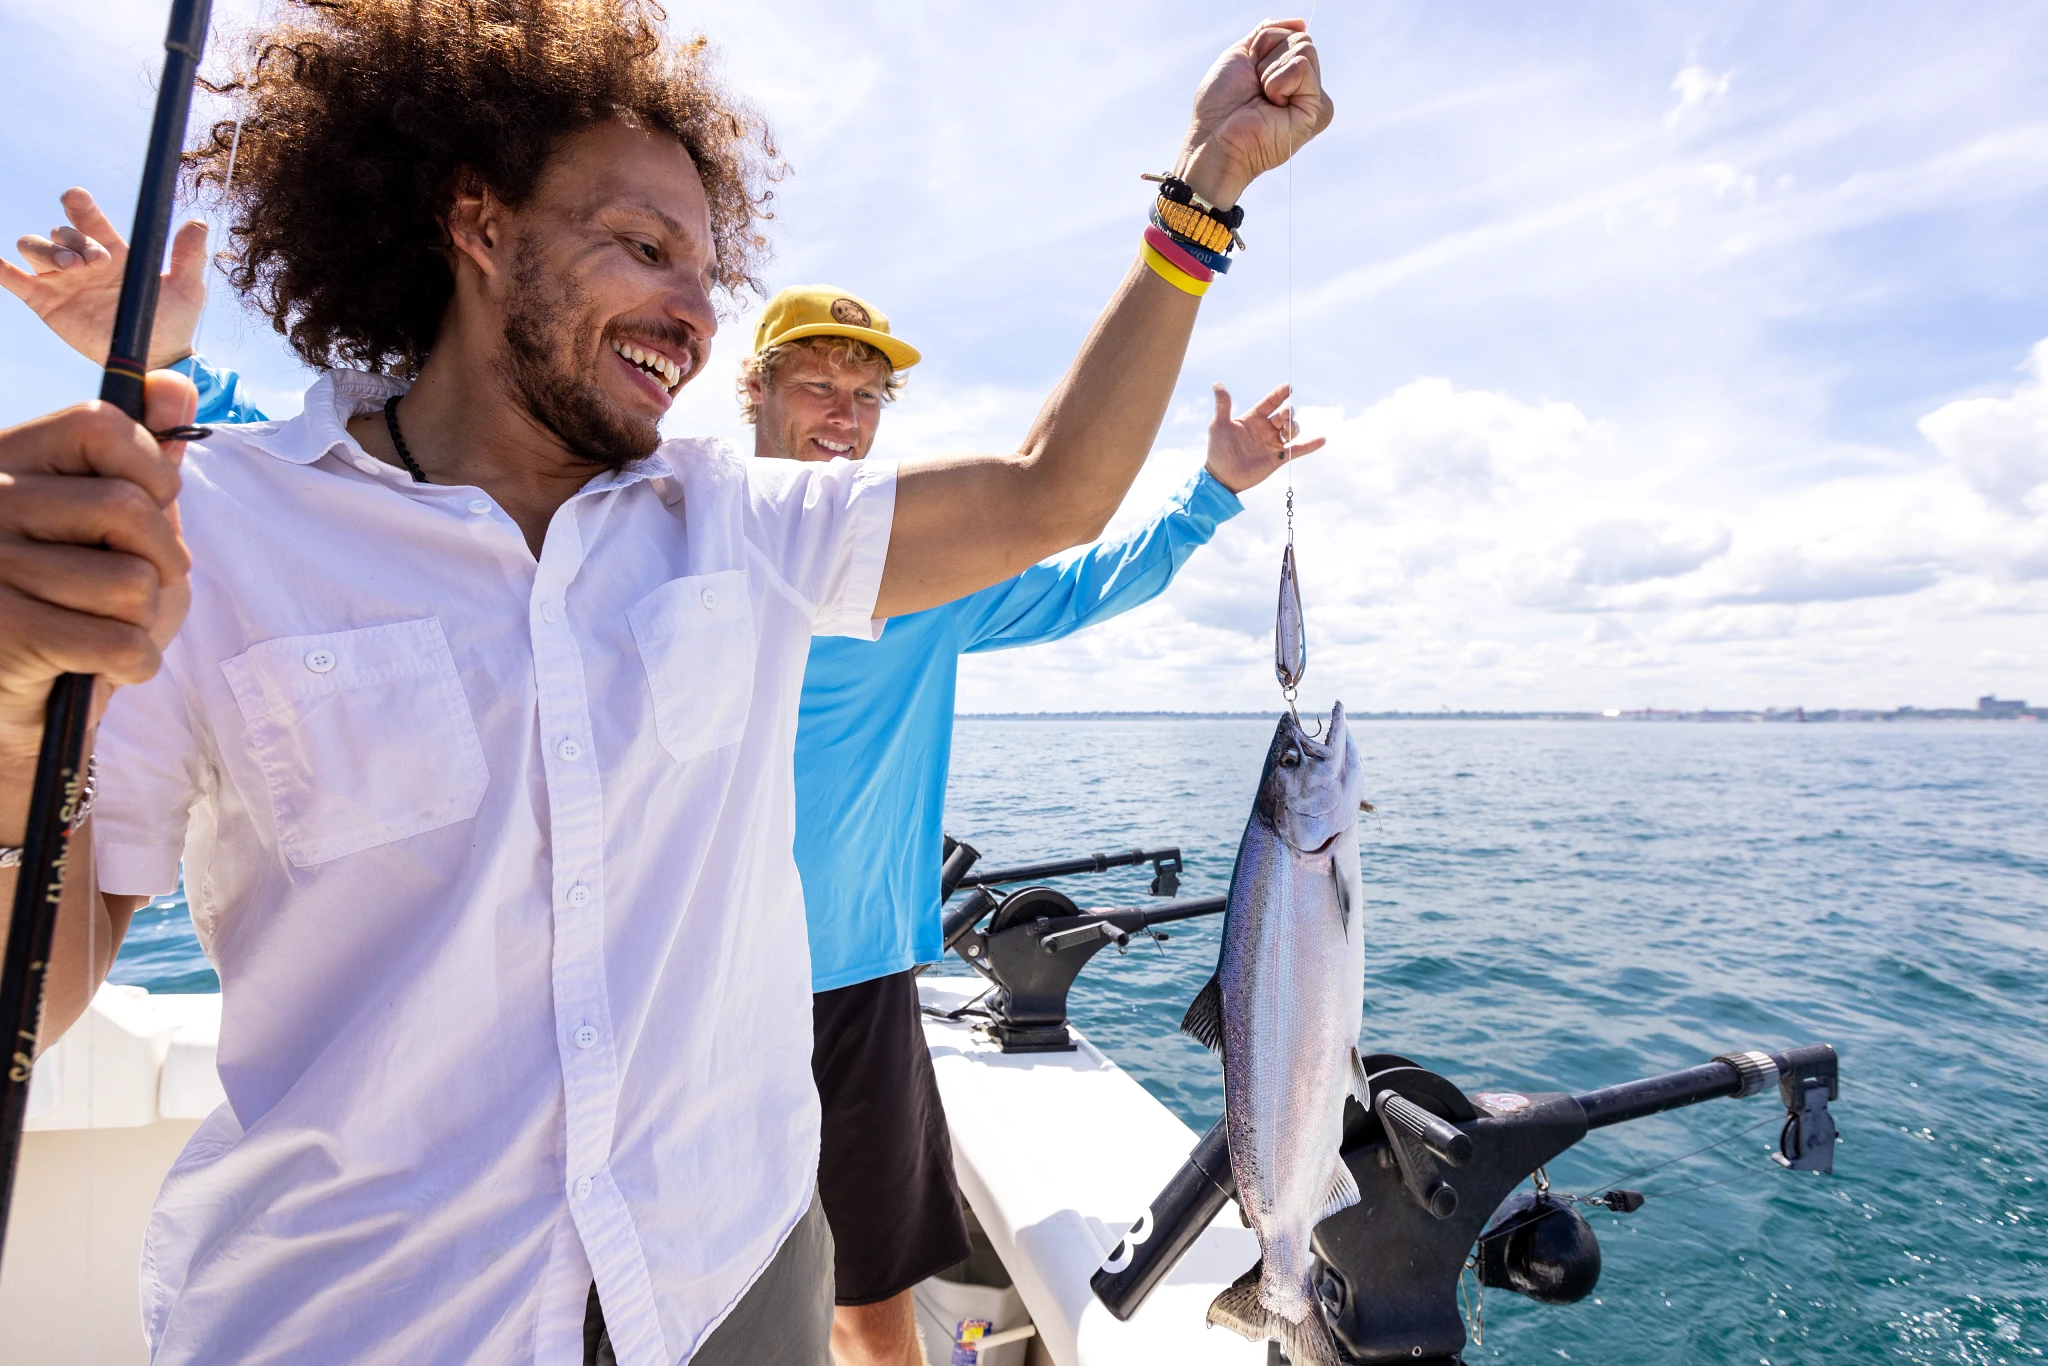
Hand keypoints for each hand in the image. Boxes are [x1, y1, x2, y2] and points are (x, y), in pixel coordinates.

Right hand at [0, 372, 195, 754]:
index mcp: (6, 460)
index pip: (101, 424)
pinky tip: (101, 666)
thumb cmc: (78, 607)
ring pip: (130, 583)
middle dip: (164, 561)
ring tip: (104, 627)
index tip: (155, 508)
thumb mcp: (121, 529)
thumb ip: (145, 462)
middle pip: (129, 509)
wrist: (18, 702)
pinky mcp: (1, 632)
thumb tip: (175, 385)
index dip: (155, 472)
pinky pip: (119, 642)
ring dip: (143, 620)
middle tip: (139, 587)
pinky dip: (133, 664)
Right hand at [1, 188, 209, 370]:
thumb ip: (189, 257)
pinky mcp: (44, 300)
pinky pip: (11, 278)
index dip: (80, 206)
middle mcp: (81, 258)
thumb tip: (199, 224)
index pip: (89, 218)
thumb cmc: (172, 318)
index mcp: (112, 249)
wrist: (154, 356)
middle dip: (72, 240)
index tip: (77, 198)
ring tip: (71, 270)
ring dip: (46, 251)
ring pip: (33, 247)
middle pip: (60, 233)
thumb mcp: (187, 288)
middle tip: (94, 262)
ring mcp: (60, 278)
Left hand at [1176, 21, 1333, 208]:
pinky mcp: (1318, 111)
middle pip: (1301, 38)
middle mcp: (1305, 87)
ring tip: (1262, 98)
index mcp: (1289, 74)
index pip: (1292, 32)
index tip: (1248, 72)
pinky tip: (1272, 105)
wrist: (1214, 139)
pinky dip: (1277, 81)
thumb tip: (1301, 22)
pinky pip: (1302, 67)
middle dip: (1267, 55)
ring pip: (1304, 47)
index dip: (1262, 44)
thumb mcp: (1242, 55)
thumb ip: (1269, 34)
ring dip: (1270, 70)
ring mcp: (1314, 100)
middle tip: (1255, 87)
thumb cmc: (1220, 104)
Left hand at [1204, 382, 1324, 493]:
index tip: (1288, 387)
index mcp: (1253, 418)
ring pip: (1292, 430)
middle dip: (1288, 413)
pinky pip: (1298, 449)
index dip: (1279, 394)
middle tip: (1285, 415)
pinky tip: (1321, 439)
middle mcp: (1265, 429)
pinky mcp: (1278, 458)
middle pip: (1284, 415)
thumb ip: (1223, 405)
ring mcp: (1273, 443)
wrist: (1222, 477)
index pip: (1270, 402)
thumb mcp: (1219, 425)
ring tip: (1288, 430)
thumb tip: (1217, 384)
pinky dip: (1310, 445)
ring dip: (1294, 427)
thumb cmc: (1218, 450)